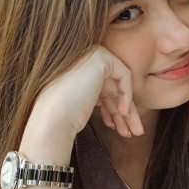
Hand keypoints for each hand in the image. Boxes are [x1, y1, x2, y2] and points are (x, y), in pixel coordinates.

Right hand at [28, 45, 143, 139]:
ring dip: (128, 111)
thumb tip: (124, 109)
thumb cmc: (64, 117)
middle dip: (124, 114)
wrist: (52, 117)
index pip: (102, 89)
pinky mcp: (101, 58)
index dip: (111, 110)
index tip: (115, 127)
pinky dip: (127, 96)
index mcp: (78, 71)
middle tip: (134, 132)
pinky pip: (124, 76)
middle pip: (112, 89)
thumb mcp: (87, 104)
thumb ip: (102, 98)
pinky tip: (124, 113)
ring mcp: (92, 56)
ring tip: (135, 132)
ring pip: (119, 87)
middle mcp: (85, 60)